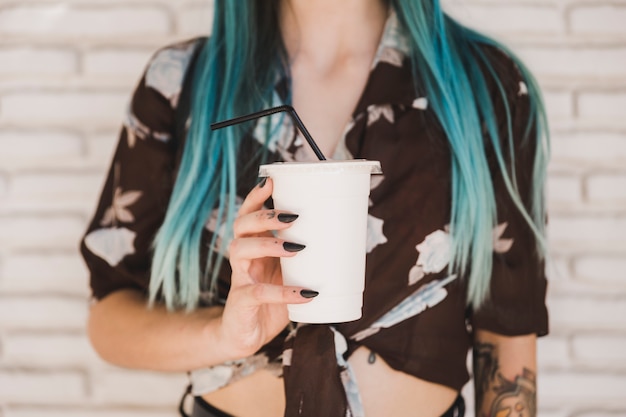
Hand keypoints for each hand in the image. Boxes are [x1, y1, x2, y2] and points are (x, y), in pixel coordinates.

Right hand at [217, 178, 314, 359]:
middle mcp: (243, 257)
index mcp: (254, 245)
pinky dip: (283, 292)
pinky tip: (306, 292)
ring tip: (296, 246)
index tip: (273, 181)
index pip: (248, 213)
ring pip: (240, 249)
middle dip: (264, 215)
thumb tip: (353, 243)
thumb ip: (310, 260)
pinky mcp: (241, 302)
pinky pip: (258, 293)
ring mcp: (239, 278)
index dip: (257, 197)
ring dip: (268, 243)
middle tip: (292, 216)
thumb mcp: (290, 275)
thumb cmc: (272, 300)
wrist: (248, 335)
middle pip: (241, 225)